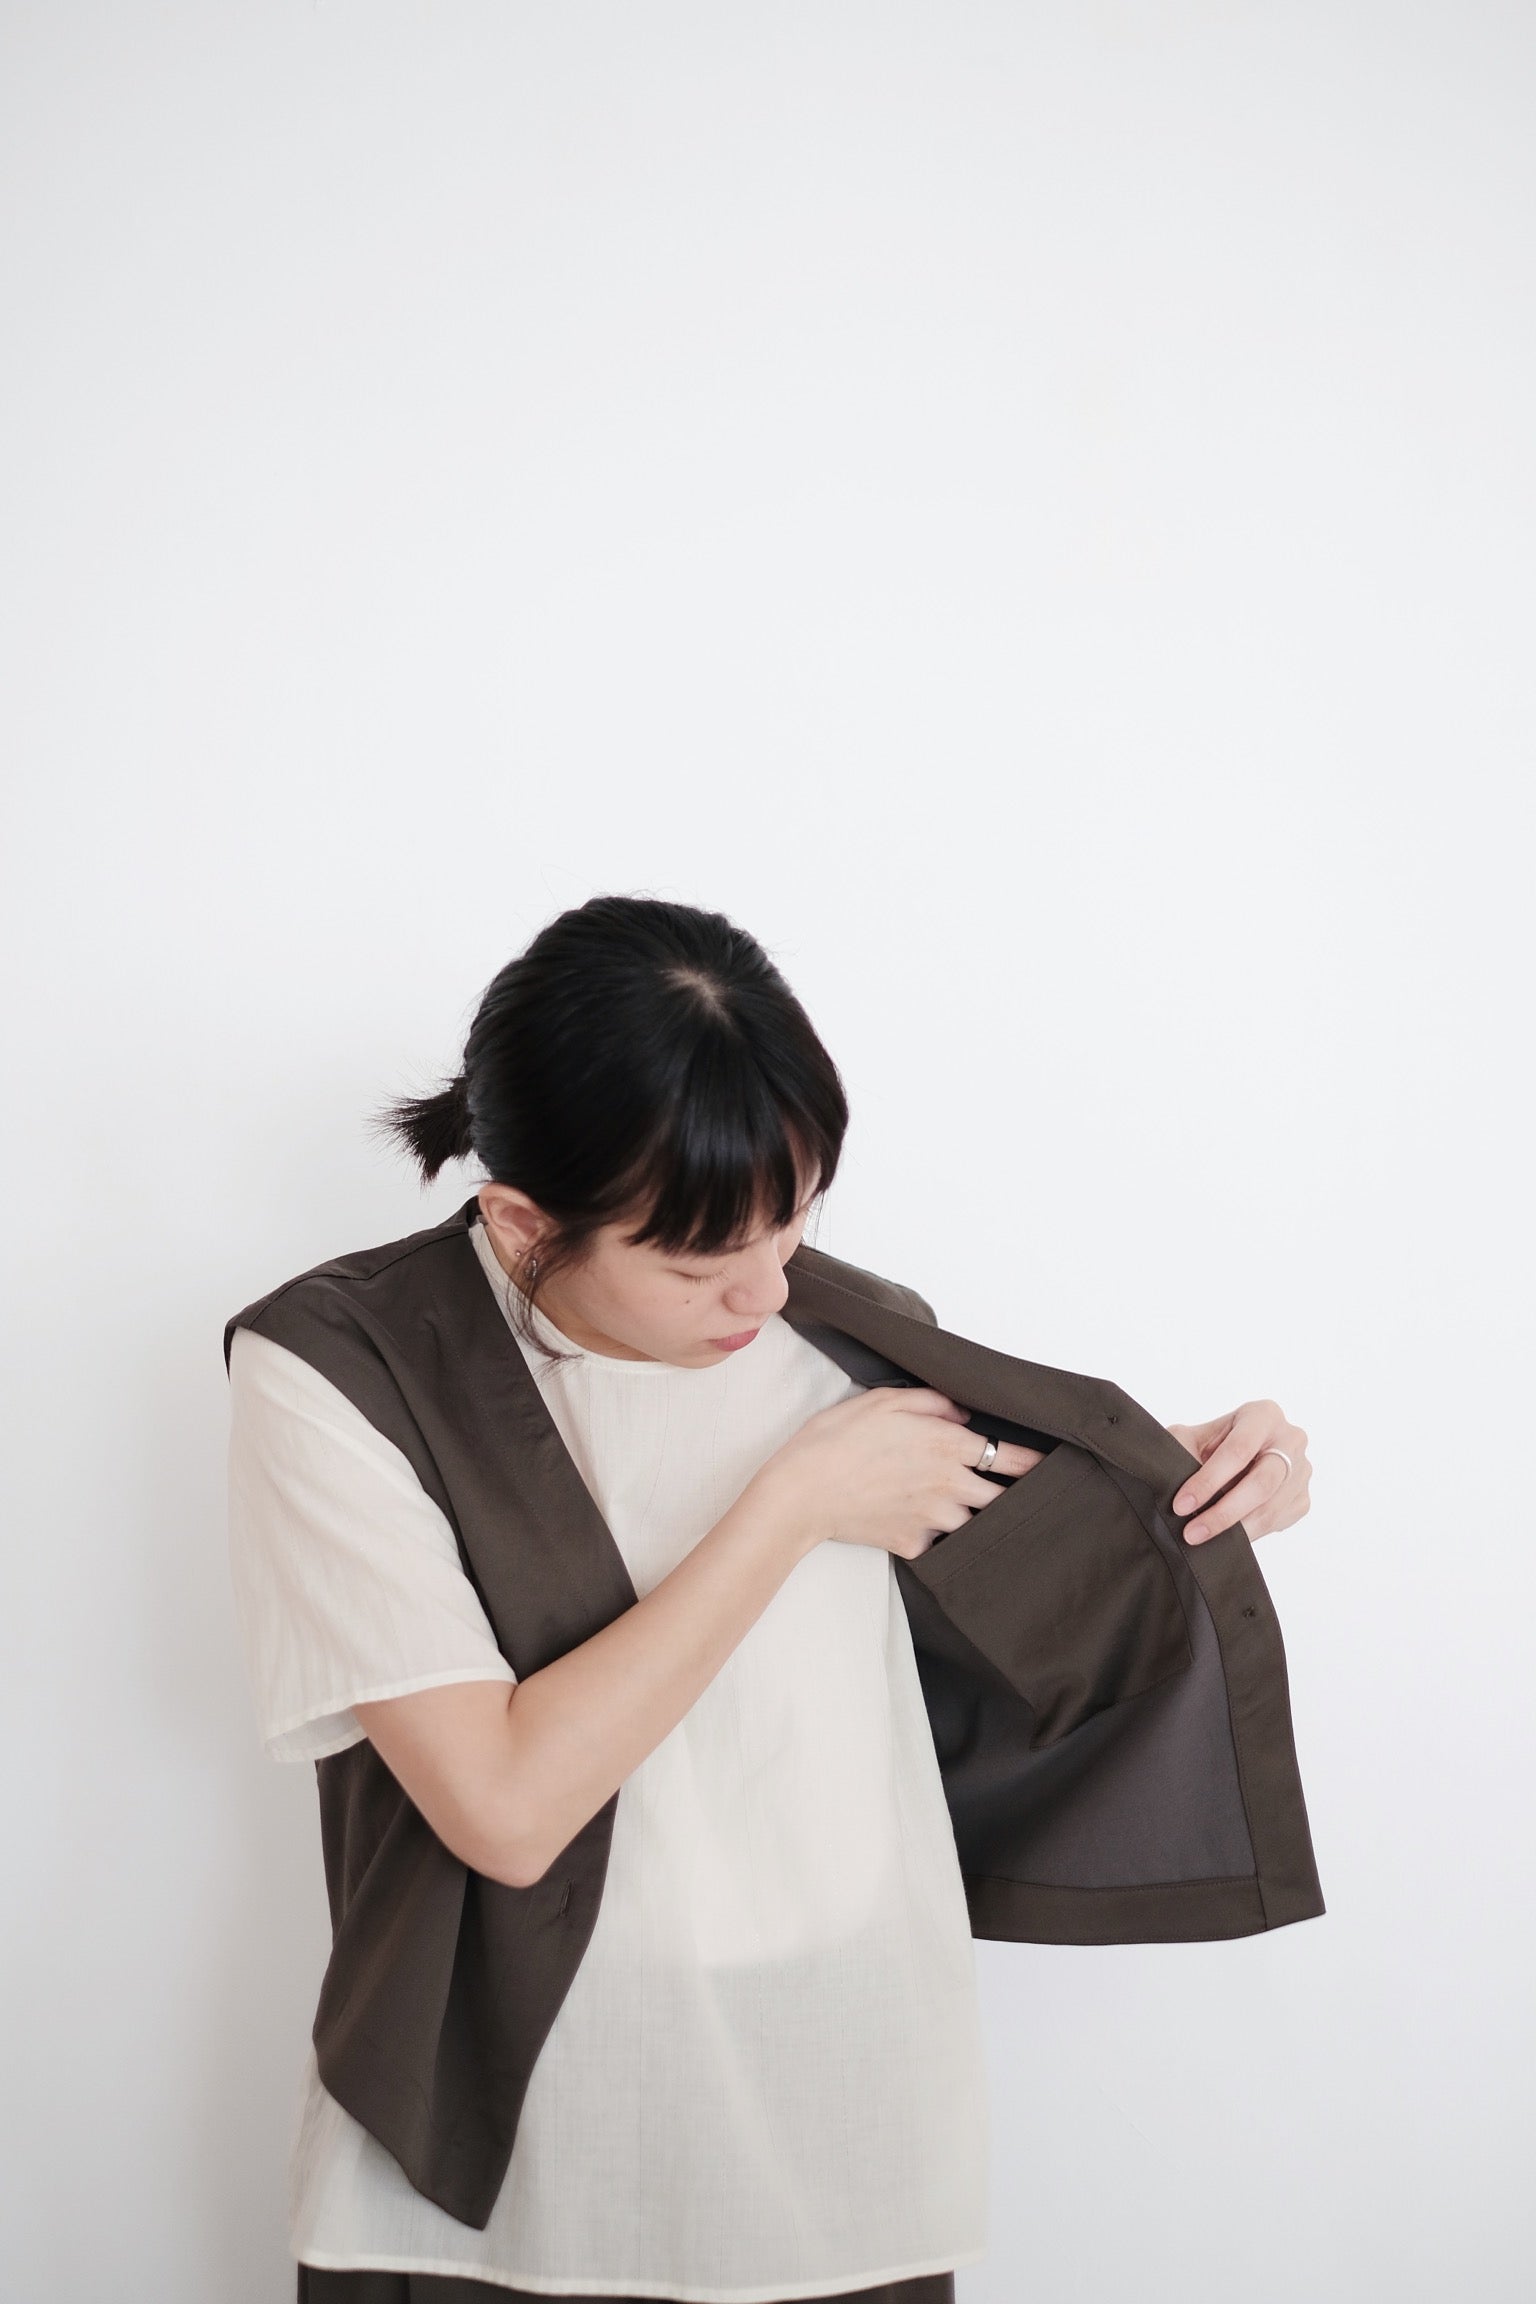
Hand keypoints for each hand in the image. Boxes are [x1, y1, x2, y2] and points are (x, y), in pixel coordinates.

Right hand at [757, 1388, 1045, 1559]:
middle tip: (1009, 1492)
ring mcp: (934, 1520)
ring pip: (972, 1522)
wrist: (800, 1491)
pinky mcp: (914, 1545)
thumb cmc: (837, 1439)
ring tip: (949, 1504)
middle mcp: (951, 1486)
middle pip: (1002, 1498)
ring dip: (967, 1514)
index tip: (1051, 1467)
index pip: (1012, 1458)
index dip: (1035, 1464)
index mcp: (948, 1446)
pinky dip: (931, 1533)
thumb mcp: (883, 1401)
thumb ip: (932, 1402)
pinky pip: (936, 1541)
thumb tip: (961, 1412)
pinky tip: (911, 1519)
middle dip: (1007, 1495)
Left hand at [1164, 1399, 1311, 1544]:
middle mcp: (1290, 1439)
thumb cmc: (1209, 1445)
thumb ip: (1181, 1452)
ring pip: (1270, 1509)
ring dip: (1235, 1530)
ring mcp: (1302, 1470)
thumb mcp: (1190, 1438)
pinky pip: (1277, 1522)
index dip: (1208, 1481)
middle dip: (1223, 1513)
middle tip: (1192, 1532)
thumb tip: (1168, 1482)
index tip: (1181, 1505)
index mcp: (1264, 1415)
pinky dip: (1249, 1533)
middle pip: (1261, 1484)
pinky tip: (1227, 1535)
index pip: (1238, 1451)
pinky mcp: (1302, 1498)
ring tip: (1204, 1539)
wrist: (1232, 1459)